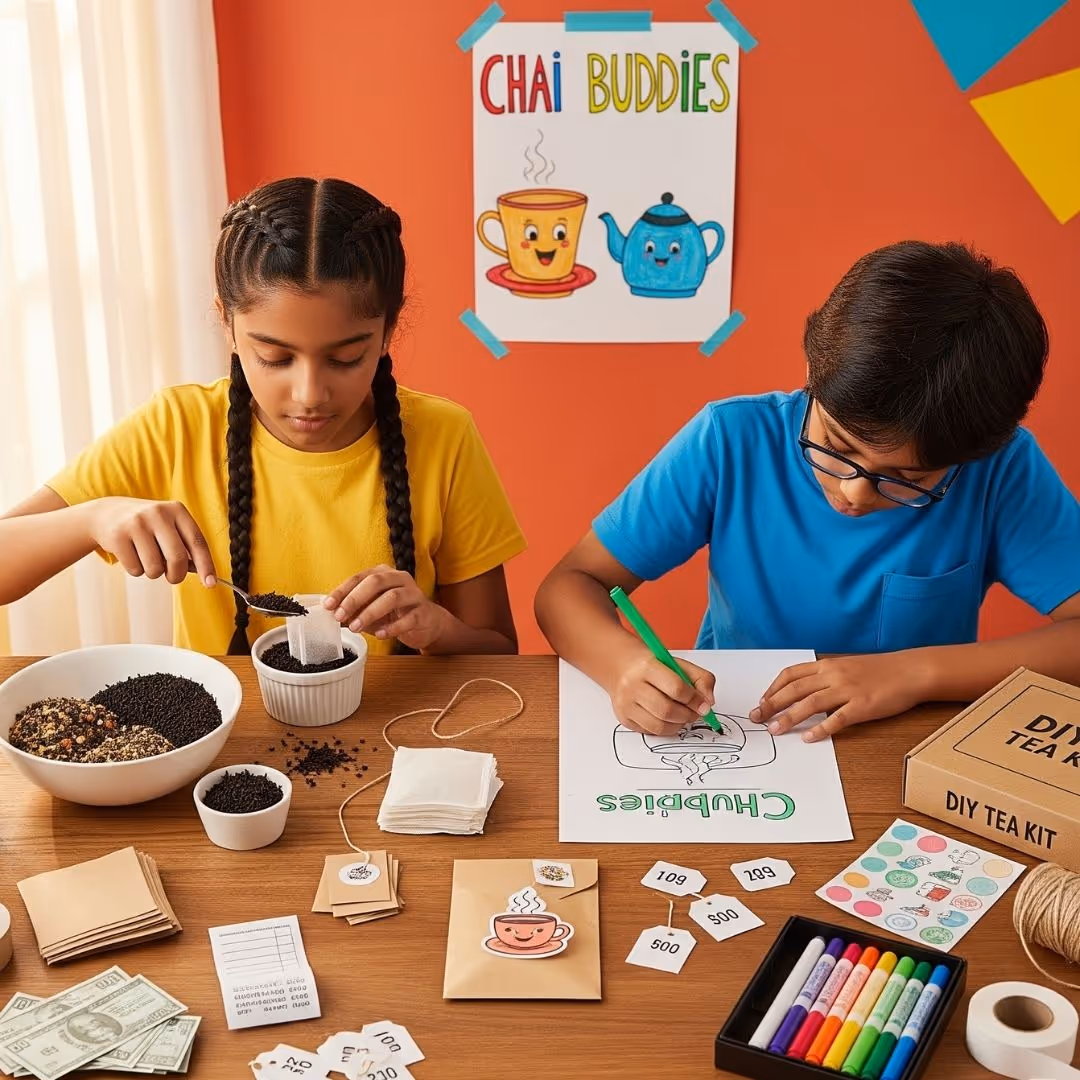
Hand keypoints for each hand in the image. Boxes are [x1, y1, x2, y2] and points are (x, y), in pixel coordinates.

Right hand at [87, 497, 214, 585]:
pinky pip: (135, 569)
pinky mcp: (118, 536)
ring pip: (155, 568)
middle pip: (177, 558)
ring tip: (147, 559)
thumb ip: (186, 547)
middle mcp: (158, 513)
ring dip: (154, 573)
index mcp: (176, 510)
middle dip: (177, 575)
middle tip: (172, 577)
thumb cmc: (147, 526)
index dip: (206, 565)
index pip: (197, 542)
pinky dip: (136, 570)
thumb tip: (204, 573)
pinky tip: (131, 555)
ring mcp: (136, 523)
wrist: (106, 513)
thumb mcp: (169, 527)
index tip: (211, 583)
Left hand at [324, 565, 445, 650]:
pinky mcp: (424, 612)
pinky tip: (380, 635)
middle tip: (339, 615)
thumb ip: (353, 611)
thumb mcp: (370, 610)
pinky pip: (408, 618)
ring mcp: (414, 594)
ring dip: (370, 613)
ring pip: (392, 598)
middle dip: (354, 599)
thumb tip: (331, 615)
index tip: (328, 605)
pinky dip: (392, 627)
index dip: (342, 591)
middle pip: (376, 582)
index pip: (360, 577)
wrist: (427, 624)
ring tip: (356, 627)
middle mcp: (400, 579)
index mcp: (384, 573)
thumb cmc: (395, 614)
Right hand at [610, 653, 715, 735]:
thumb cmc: (654, 666)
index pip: (676, 688)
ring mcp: (626, 704)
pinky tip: (669, 719)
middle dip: (688, 715)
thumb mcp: (679, 664)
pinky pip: (651, 731)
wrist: (622, 667)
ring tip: (683, 716)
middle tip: (695, 713)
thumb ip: (702, 679)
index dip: (695, 700)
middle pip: (667, 710)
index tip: (704, 705)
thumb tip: (708, 703)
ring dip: (678, 725)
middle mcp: (632, 686)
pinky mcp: (624, 718)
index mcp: (647, 667)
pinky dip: (666, 729)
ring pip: (659, 726)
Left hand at [750, 652, 931, 741]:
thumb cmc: (880, 670)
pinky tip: (809, 738)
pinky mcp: (862, 706)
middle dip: (772, 704)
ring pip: (810, 703)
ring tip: (774, 730)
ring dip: (789, 717)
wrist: (911, 670)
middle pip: (794, 689)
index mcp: (827, 665)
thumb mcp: (847, 665)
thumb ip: (826, 675)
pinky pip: (837, 719)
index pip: (791, 674)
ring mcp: (847, 690)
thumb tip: (804, 688)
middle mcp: (833, 675)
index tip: (761, 701)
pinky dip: (821, 729)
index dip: (773, 688)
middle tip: (757, 718)